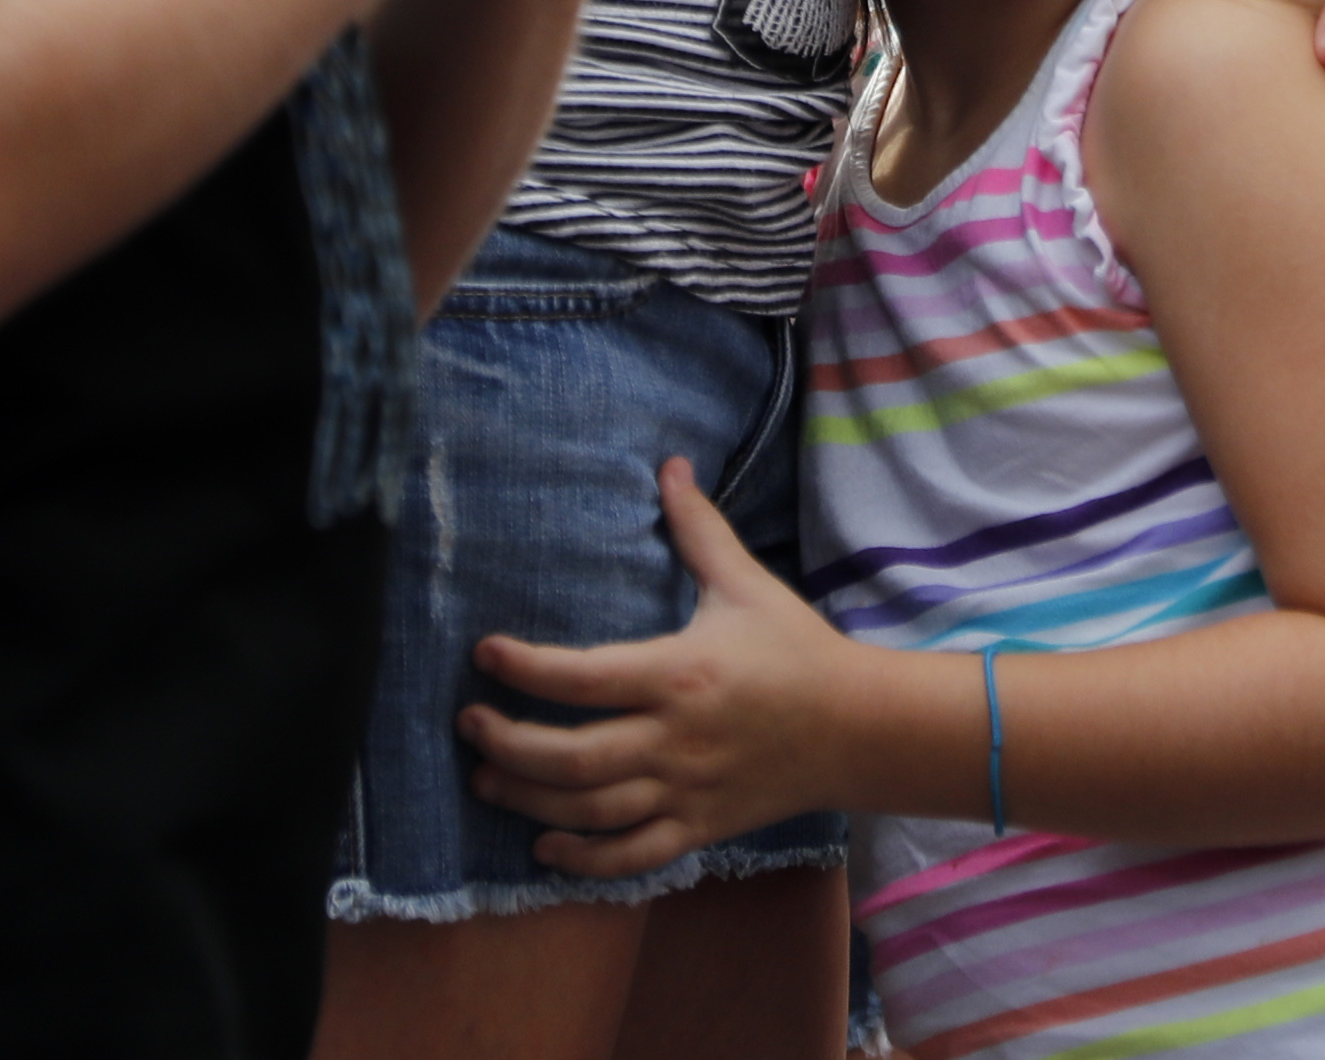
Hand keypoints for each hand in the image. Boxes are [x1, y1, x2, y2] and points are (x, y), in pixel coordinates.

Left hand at [463, 458, 859, 876]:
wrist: (856, 727)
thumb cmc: (795, 649)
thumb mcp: (747, 584)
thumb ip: (699, 529)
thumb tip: (669, 465)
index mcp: (681, 674)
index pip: (582, 677)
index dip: (524, 668)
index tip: (484, 653)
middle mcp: (675, 739)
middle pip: (570, 756)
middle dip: (507, 744)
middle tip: (469, 724)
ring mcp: (685, 791)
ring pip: (589, 809)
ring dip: (526, 800)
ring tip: (484, 779)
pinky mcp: (698, 828)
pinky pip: (630, 856)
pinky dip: (583, 859)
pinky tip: (545, 846)